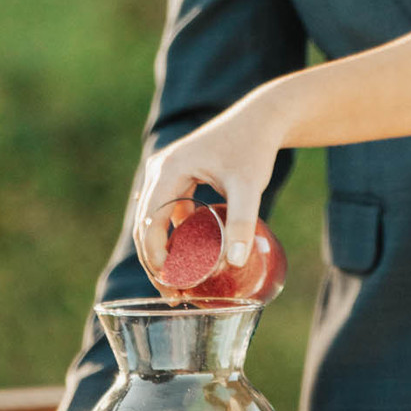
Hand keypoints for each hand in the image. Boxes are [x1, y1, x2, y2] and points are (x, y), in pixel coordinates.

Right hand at [134, 89, 278, 279]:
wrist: (263, 117)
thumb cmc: (254, 147)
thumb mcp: (249, 186)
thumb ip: (242, 221)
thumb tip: (237, 263)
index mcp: (169, 170)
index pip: (150, 223)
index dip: (156, 258)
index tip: (172, 286)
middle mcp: (161, 169)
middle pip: (146, 224)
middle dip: (156, 261)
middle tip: (174, 293)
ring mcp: (167, 170)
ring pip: (154, 218)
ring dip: (162, 250)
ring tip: (178, 280)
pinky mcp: (178, 173)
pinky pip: (166, 209)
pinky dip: (172, 234)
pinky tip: (187, 255)